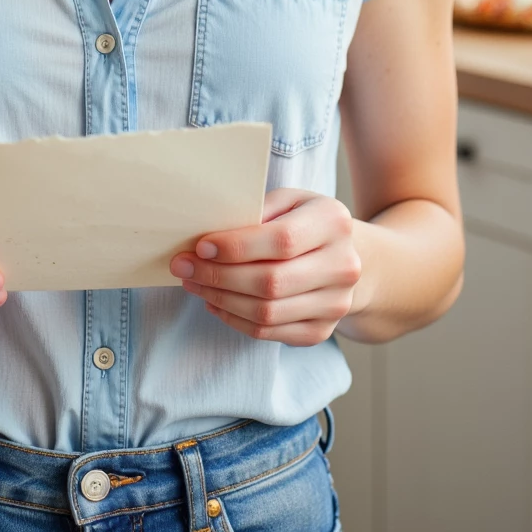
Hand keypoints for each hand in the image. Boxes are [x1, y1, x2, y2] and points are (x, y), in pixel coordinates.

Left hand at [169, 188, 362, 344]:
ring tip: (194, 284)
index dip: (236, 248)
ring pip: (267, 312)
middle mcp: (343, 266)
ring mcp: (335, 304)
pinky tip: (215, 302)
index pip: (281, 241)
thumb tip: (210, 235)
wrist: (348, 256)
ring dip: (220, 299)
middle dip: (218, 277)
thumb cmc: (305, 221)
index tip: (200, 247)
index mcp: (333, 222)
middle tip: (184, 268)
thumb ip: (257, 210)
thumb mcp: (289, 200)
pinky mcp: (322, 331)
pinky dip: (234, 319)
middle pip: (271, 282)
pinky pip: (269, 332)